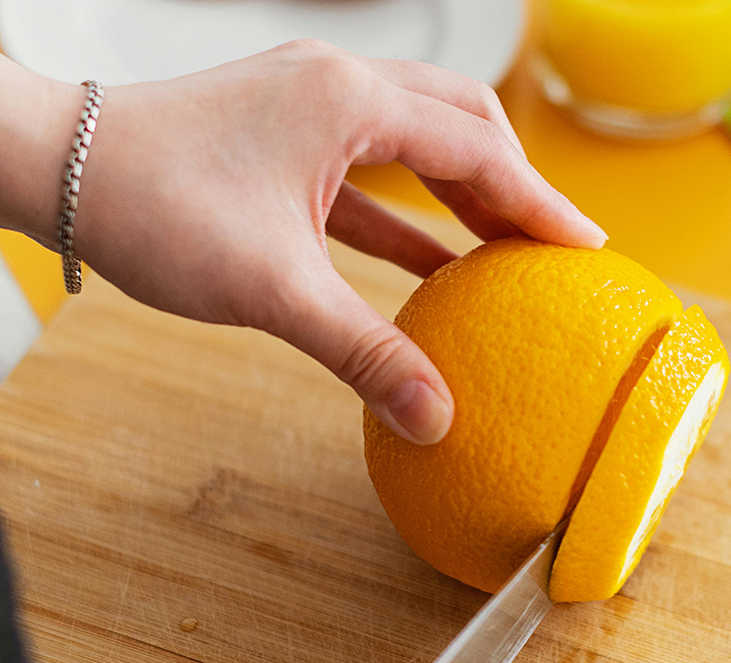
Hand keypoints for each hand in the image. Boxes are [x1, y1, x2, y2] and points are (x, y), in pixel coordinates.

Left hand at [2, 44, 604, 443]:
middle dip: (515, 187)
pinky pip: (373, 179)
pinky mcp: (285, 142)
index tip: (588, 247)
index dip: (539, 204)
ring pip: (419, 147)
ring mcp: (309, 110)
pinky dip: (412, 219)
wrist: (55, 167)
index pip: (478, 150)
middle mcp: (338, 89)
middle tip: (557, 247)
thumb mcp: (274, 290)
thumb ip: (365, 353)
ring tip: (511, 257)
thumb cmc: (154, 204)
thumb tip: (436, 419)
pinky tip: (437, 267)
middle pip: (462, 127)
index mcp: (349, 102)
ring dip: (467, 199)